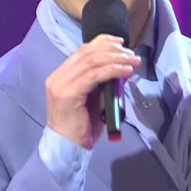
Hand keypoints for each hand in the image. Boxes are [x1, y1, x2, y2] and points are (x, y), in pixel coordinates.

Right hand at [45, 34, 140, 148]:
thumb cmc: (80, 127)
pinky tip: (125, 71)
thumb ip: (100, 82)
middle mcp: (57, 77)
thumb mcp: (91, 99)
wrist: (66, 149)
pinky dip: (113, 70)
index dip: (102, 42)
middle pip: (87, 53)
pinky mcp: (69, 94)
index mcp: (60, 75)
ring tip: (132, 61)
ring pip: (92, 62)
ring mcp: (61, 85)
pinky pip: (94, 76)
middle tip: (131, 53)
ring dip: (116, 59)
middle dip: (112, 50)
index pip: (81, 51)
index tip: (120, 42)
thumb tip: (121, 67)